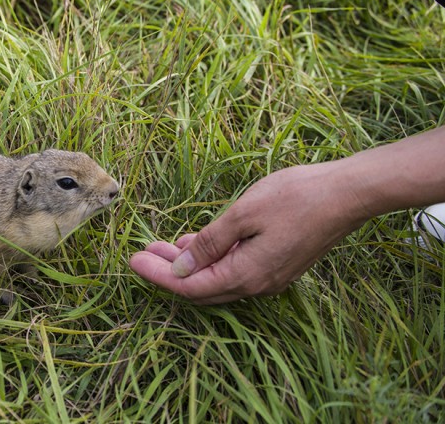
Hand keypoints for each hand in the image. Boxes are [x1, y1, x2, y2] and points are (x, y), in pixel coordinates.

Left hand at [129, 161, 370, 303]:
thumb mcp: (243, 214)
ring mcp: (270, 275)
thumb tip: (182, 268)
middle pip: (202, 287)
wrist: (348, 193)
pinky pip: (235, 267)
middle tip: (141, 254)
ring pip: (218, 277)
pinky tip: (196, 242)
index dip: (159, 276)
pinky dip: (212, 257)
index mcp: (247, 274)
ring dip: (189, 263)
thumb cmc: (296, 197)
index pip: (191, 287)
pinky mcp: (278, 263)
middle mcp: (258, 284)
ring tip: (160, 246)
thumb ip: (210, 243)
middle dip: (169, 271)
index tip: (132, 261)